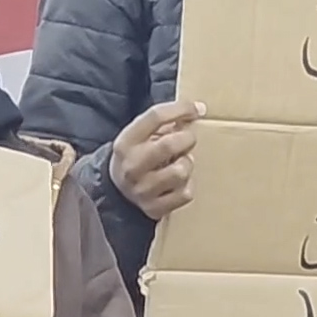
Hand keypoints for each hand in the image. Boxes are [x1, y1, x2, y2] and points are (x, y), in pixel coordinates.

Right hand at [109, 100, 205, 219]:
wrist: (118, 192)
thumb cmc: (138, 157)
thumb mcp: (140, 137)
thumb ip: (163, 124)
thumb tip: (196, 111)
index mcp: (126, 142)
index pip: (155, 117)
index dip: (181, 109)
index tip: (198, 108)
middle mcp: (132, 166)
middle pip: (169, 145)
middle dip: (187, 139)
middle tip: (188, 139)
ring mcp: (142, 189)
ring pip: (181, 171)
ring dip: (187, 164)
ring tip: (180, 163)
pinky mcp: (154, 208)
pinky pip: (185, 194)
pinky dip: (187, 186)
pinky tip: (179, 182)